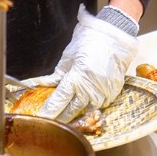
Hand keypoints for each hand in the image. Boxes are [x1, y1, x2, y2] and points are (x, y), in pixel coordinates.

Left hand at [38, 6, 138, 121]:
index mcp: (76, 79)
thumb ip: (58, 75)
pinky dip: (91, 105)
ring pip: (86, 111)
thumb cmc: (89, 41)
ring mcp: (104, 93)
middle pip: (71, 111)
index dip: (49, 111)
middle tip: (51, 120)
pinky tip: (85, 102)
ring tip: (66, 114)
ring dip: (76, 113)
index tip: (42, 118)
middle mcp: (90, 90)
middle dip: (60, 117)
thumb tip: (45, 85)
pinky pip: (100, 105)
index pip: (59, 101)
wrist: (115, 35)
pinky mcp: (113, 93)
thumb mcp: (68, 56)